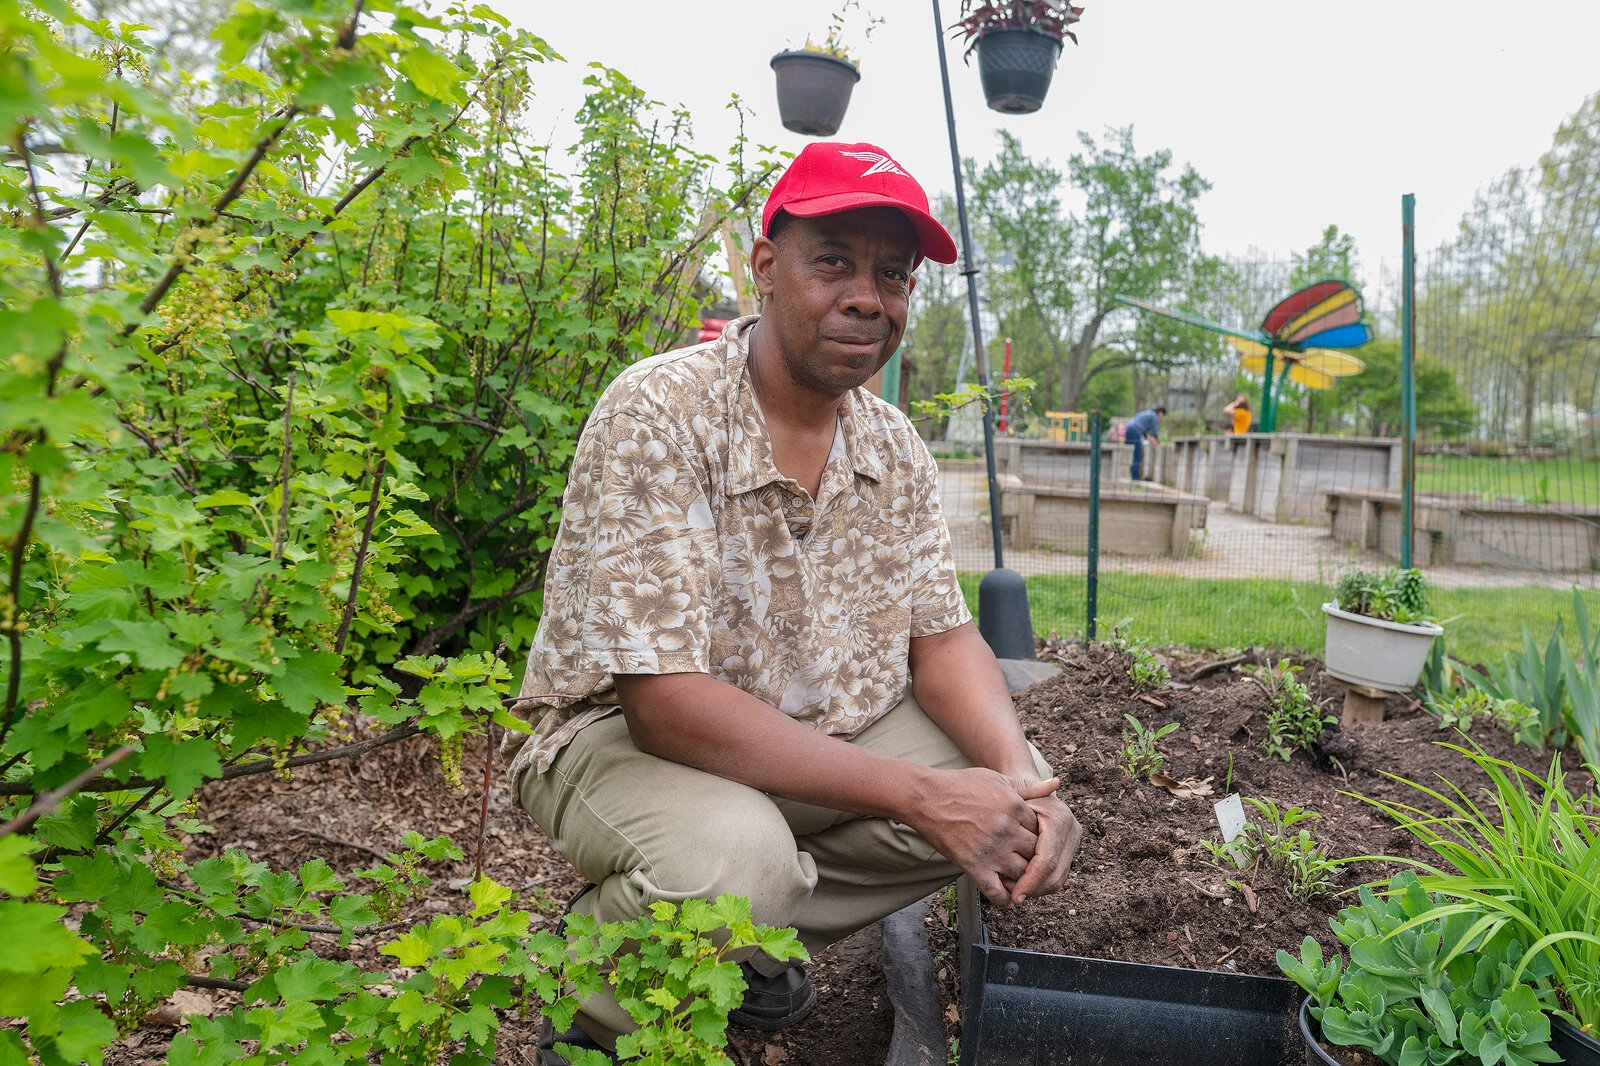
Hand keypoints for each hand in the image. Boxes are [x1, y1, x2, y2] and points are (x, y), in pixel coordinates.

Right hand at [904, 768, 1057, 908]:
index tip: (1032, 841)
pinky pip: (998, 892)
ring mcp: (991, 850)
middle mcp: (1007, 830)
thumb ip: (1029, 787)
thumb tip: (1057, 785)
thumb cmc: (961, 785)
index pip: (1042, 831)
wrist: (926, 797)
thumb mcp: (998, 779)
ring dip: (1023, 879)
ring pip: (1022, 874)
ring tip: (1021, 879)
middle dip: (1036, 860)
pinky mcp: (974, 866)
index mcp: (1015, 807)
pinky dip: (1006, 899)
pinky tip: (1008, 897)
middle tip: (1031, 864)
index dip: (1040, 838)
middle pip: (1036, 854)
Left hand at [1006, 790, 1082, 905]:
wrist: (1030, 791)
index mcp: (1059, 819)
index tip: (1015, 896)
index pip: (1047, 860)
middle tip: (1012, 898)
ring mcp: (1072, 843)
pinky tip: (1021, 886)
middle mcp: (1072, 831)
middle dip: (1033, 889)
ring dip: (1036, 889)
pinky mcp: (1068, 852)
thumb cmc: (1015, 793)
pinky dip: (1039, 884)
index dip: (1031, 880)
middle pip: (1055, 874)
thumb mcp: (1015, 795)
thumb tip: (1050, 787)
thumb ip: (1024, 797)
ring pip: (1058, 879)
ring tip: (1014, 893)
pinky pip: (1056, 876)